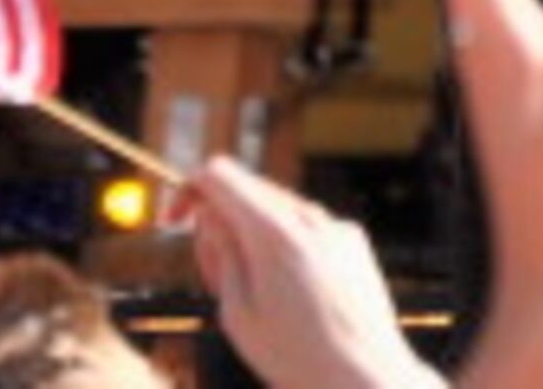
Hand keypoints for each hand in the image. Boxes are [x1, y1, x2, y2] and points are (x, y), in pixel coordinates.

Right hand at [185, 157, 443, 388]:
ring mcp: (336, 225)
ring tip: (257, 295)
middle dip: (219, 223)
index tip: (174, 223)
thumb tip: (210, 213)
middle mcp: (308, 216)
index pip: (219, 174)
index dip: (188, 191)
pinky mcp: (355, 240)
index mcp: (272, 232)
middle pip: (247, 191)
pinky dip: (287, 245)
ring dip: (253, 236)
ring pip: (277, 209)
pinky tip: (294, 296)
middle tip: (215, 281)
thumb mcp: (237, 313)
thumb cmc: (298, 358)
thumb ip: (219, 253)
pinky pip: (308, 227)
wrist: (368, 379)